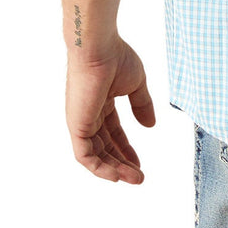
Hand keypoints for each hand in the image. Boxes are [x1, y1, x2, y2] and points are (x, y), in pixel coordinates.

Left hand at [64, 37, 155, 182]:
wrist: (99, 48)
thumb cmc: (116, 58)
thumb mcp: (136, 83)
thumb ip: (142, 105)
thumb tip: (150, 125)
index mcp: (101, 102)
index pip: (113, 132)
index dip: (126, 148)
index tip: (140, 163)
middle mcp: (89, 114)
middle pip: (105, 146)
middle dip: (122, 163)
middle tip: (139, 177)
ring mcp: (82, 121)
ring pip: (96, 155)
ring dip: (114, 169)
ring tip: (134, 179)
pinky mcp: (77, 126)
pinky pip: (85, 156)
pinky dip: (99, 169)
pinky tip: (116, 176)